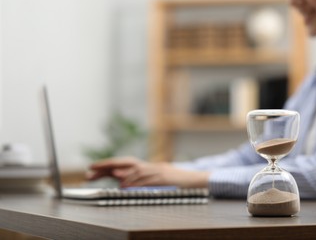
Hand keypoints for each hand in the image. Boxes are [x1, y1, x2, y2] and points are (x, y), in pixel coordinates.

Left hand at [87, 156, 209, 187]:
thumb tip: (122, 184)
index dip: (107, 165)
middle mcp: (149, 166)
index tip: (91, 168)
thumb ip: (140, 179)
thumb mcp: (156, 178)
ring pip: (133, 171)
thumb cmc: (175, 181)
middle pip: (124, 162)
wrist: (194, 180)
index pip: (123, 163)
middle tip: (90, 168)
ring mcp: (155, 171)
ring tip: (107, 174)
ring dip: (117, 173)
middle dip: (106, 164)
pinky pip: (145, 180)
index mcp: (146, 166)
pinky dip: (134, 182)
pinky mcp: (162, 178)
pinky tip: (124, 185)